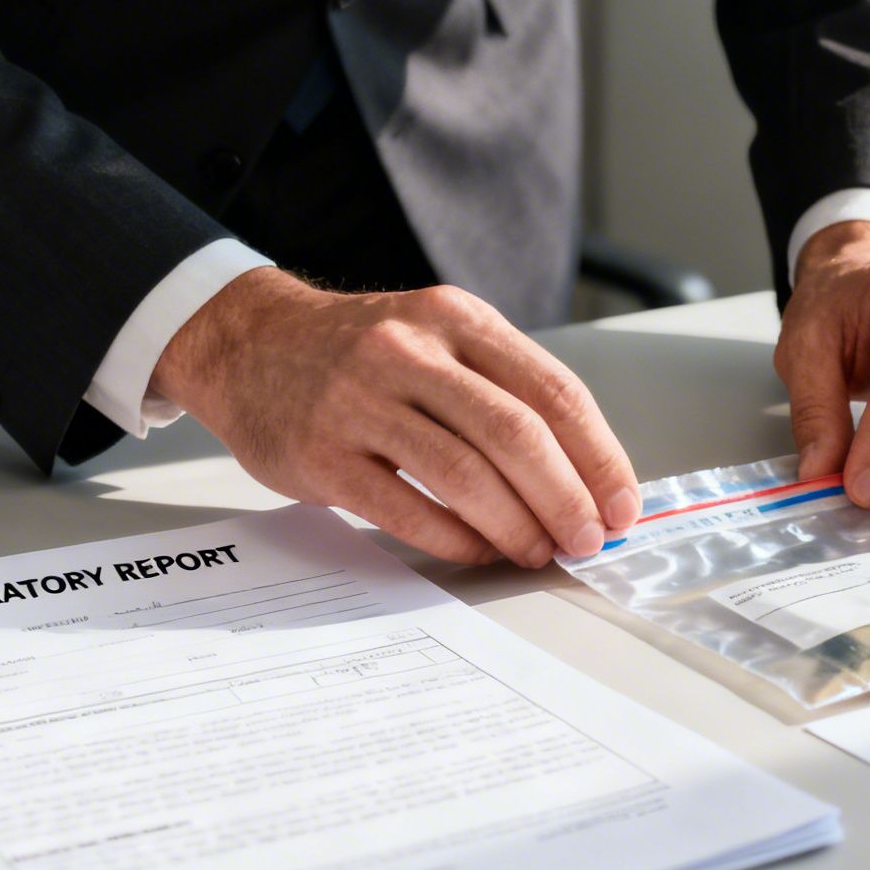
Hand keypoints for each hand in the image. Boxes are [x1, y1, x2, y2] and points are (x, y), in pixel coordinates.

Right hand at [152, 268, 640, 567]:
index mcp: (455, 318)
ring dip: (516, 525)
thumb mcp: (435, 335)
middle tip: (588, 539)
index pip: (553, 390)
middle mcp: (411, 352)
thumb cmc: (358, 352)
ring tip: (537, 551)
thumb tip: (582, 475)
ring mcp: (361, 402)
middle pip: (516, 434)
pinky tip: (478, 550)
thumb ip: (500, 389)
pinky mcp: (323, 454)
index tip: (622, 505)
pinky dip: (454, 538)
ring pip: (465, 474)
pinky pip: (406, 508)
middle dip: (567, 499)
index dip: (599, 456)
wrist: (247, 343)